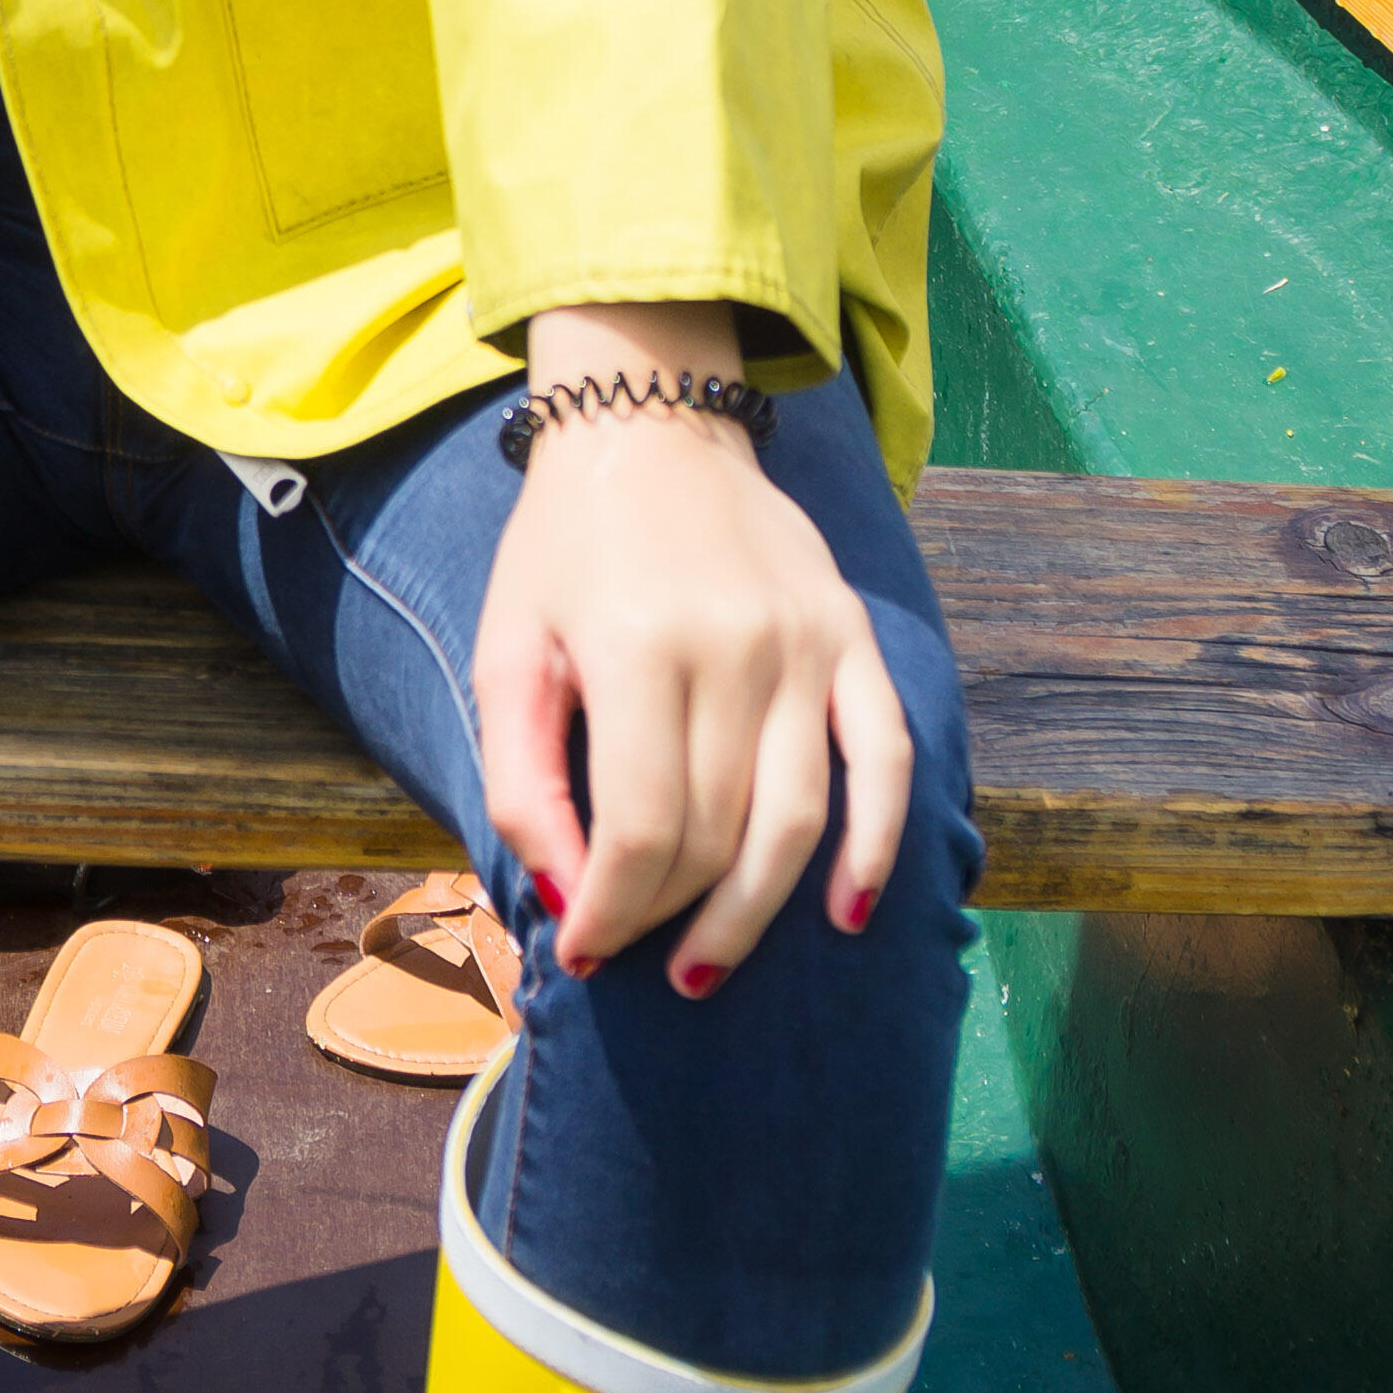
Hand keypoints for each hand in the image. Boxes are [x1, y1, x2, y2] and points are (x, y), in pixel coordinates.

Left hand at [469, 304, 910, 993]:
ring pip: (798, 821)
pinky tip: (845, 914)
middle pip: (715, 834)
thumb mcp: (506, 650)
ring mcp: (807, 642)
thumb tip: (569, 896)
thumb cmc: (562, 549)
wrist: (651, 423)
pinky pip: (885, 759)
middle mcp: (734, 646)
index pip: (638, 829)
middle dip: (666, 919)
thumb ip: (523, 780)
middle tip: (634, 959)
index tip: (580, 954)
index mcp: (636, 647)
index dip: (608, 912)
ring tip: (706, 969)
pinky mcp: (852, 636)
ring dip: (754, 915)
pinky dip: (873, 847)